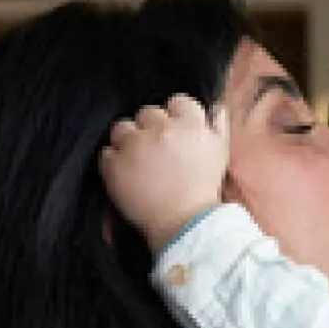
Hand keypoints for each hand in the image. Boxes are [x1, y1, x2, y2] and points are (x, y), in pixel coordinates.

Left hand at [100, 94, 228, 252]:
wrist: (185, 226)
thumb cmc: (205, 191)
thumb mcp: (221, 154)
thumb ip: (217, 125)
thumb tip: (213, 105)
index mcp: (191, 126)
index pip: (178, 101)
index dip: (177, 117)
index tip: (177, 136)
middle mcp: (162, 130)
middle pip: (148, 113)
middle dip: (152, 130)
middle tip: (160, 154)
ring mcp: (135, 147)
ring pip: (122, 128)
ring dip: (128, 142)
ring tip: (140, 164)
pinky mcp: (114, 165)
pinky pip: (107, 153)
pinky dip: (115, 164)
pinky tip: (130, 177)